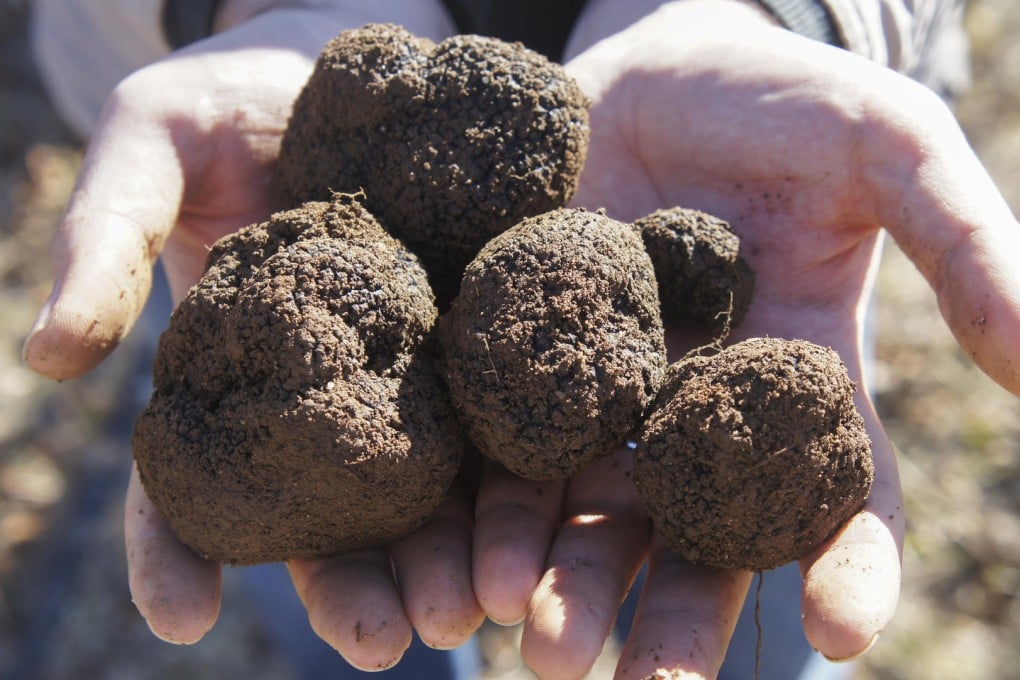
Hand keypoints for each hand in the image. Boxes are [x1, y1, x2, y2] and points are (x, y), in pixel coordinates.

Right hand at [24, 2, 486, 668]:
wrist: (365, 51)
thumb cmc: (239, 91)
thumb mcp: (152, 142)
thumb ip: (104, 236)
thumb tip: (49, 355)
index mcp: (229, 371)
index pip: (188, 485)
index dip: (176, 552)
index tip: (181, 619)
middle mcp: (320, 392)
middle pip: (326, 514)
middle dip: (351, 587)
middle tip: (383, 644)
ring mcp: (408, 371)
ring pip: (422, 491)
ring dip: (443, 562)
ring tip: (469, 615)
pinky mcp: (482, 340)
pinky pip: (501, 418)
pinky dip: (515, 482)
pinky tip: (539, 527)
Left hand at [471, 0, 1019, 676]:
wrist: (652, 75)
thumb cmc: (780, 109)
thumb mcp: (886, 151)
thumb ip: (961, 245)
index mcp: (797, 388)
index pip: (835, 501)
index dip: (848, 567)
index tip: (841, 630)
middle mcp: (699, 418)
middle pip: (695, 540)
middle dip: (673, 619)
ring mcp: (605, 400)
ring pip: (588, 518)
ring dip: (565, 588)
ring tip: (537, 646)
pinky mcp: (522, 368)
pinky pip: (503, 454)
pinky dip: (487, 515)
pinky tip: (466, 566)